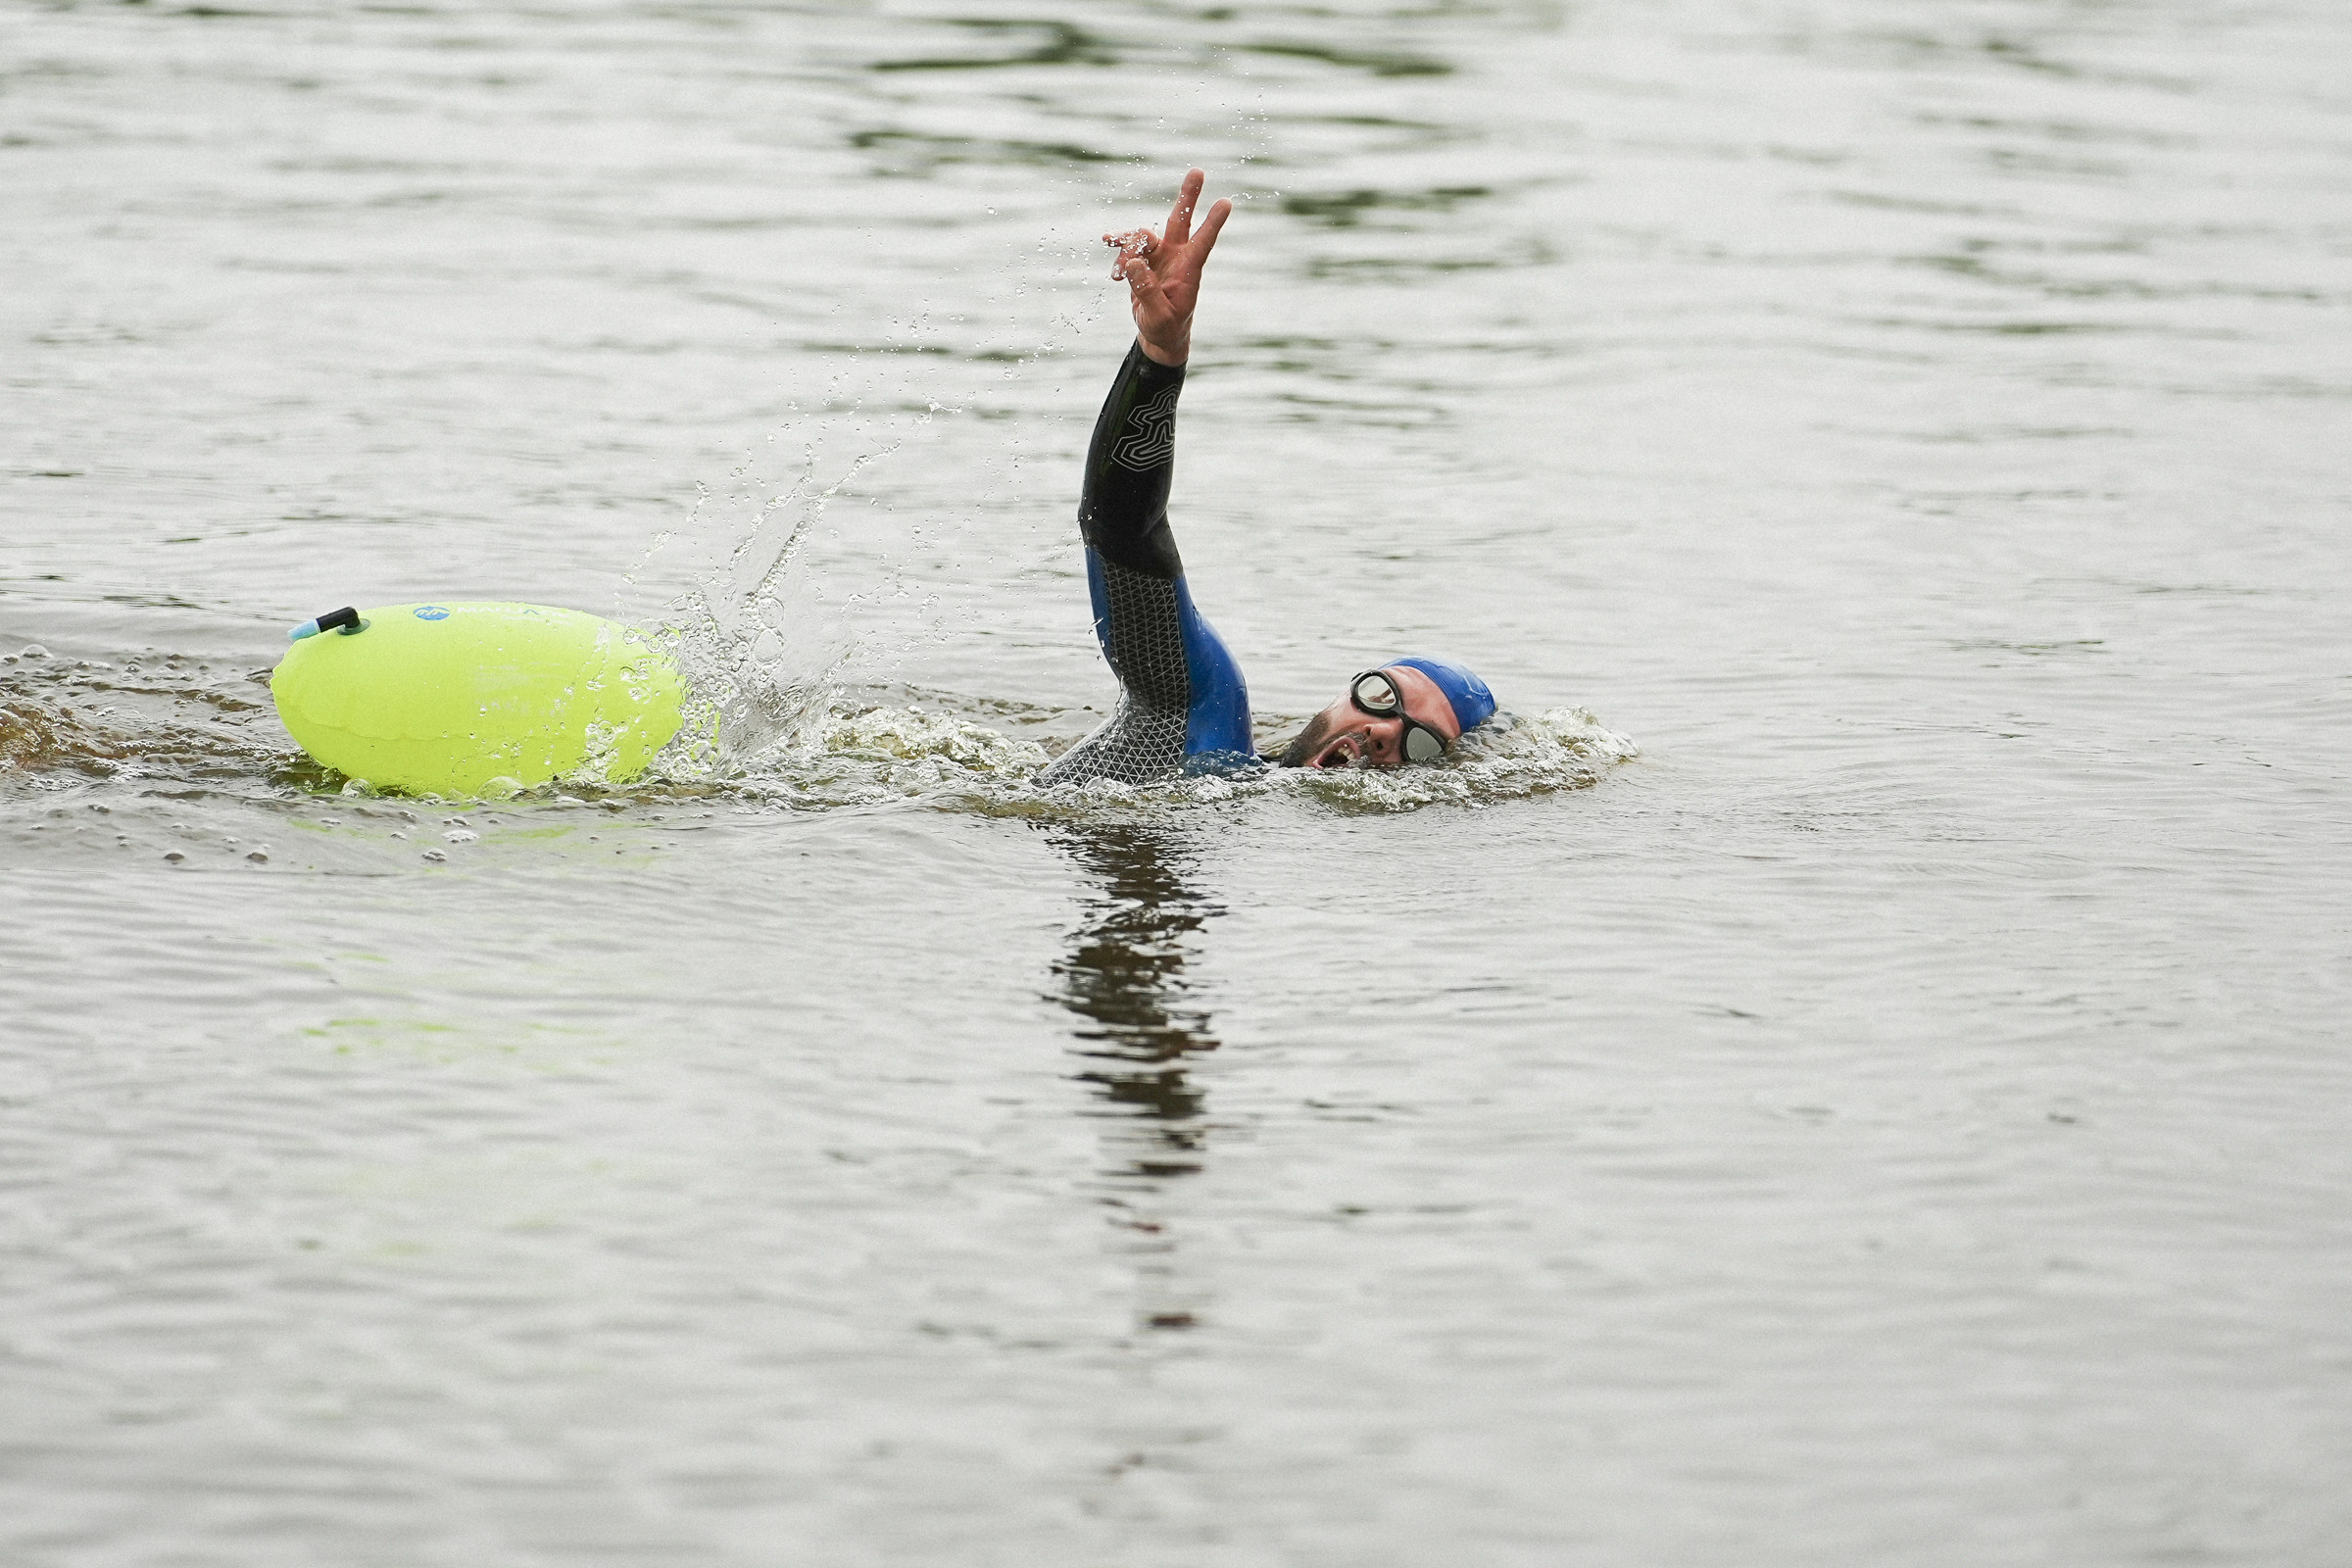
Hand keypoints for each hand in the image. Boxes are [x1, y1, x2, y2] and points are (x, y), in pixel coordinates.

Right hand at [1104, 168, 1231, 366]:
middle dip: (1188, 196)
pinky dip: (1118, 248)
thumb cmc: (1166, 328)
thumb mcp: (1158, 316)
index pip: (1203, 243)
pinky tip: (1108, 242)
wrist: (1158, 336)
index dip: (1213, 223)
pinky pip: (1128, 248)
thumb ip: (1146, 291)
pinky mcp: (1143, 262)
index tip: (1226, 203)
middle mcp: (1176, 257)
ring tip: (1116, 270)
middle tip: (1198, 171)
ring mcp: (1159, 257)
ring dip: (1127, 245)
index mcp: (1188, 270)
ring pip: (1143, 236)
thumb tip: (1132, 263)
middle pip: (1181, 220)